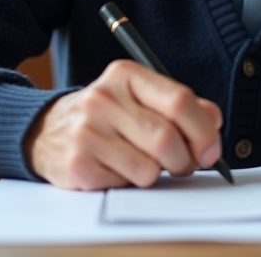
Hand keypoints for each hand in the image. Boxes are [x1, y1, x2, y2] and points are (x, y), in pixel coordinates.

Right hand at [24, 60, 224, 189]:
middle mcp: (103, 98)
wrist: (46, 131)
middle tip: (184, 165)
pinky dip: (130, 183)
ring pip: (148, 167)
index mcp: (126, 75)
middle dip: (185, 160)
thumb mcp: (140, 98)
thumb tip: (213, 122)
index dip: (203, 130)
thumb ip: (179, 106)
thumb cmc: (107, 117)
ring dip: (156, 174)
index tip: (212, 150)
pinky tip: (116, 169)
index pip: (179, 100)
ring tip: (142, 163)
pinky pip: (125, 184)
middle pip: (167, 138)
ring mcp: (87, 130)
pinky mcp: (77, 163)